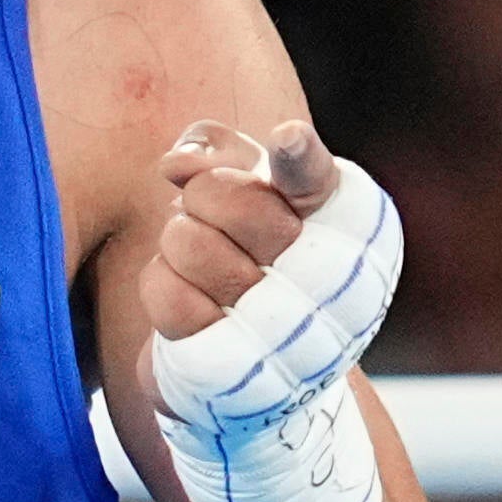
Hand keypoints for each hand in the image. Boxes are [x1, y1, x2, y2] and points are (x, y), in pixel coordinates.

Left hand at [148, 118, 340, 344]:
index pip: (319, 178)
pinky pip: (167, 294)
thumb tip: (175, 162)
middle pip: (235, 198)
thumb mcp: (247, 184)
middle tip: (210, 215)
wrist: (256, 361)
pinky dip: (163, 286)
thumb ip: (218, 152)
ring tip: (203, 261)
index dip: (300, 156)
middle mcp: (323, 272)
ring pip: (190, 242)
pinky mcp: (232, 363)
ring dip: (178, 244)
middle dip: (202, 195)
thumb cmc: (251, 250)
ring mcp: (280, 326)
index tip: (287, 138)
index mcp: (337, 217)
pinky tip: (191, 298)